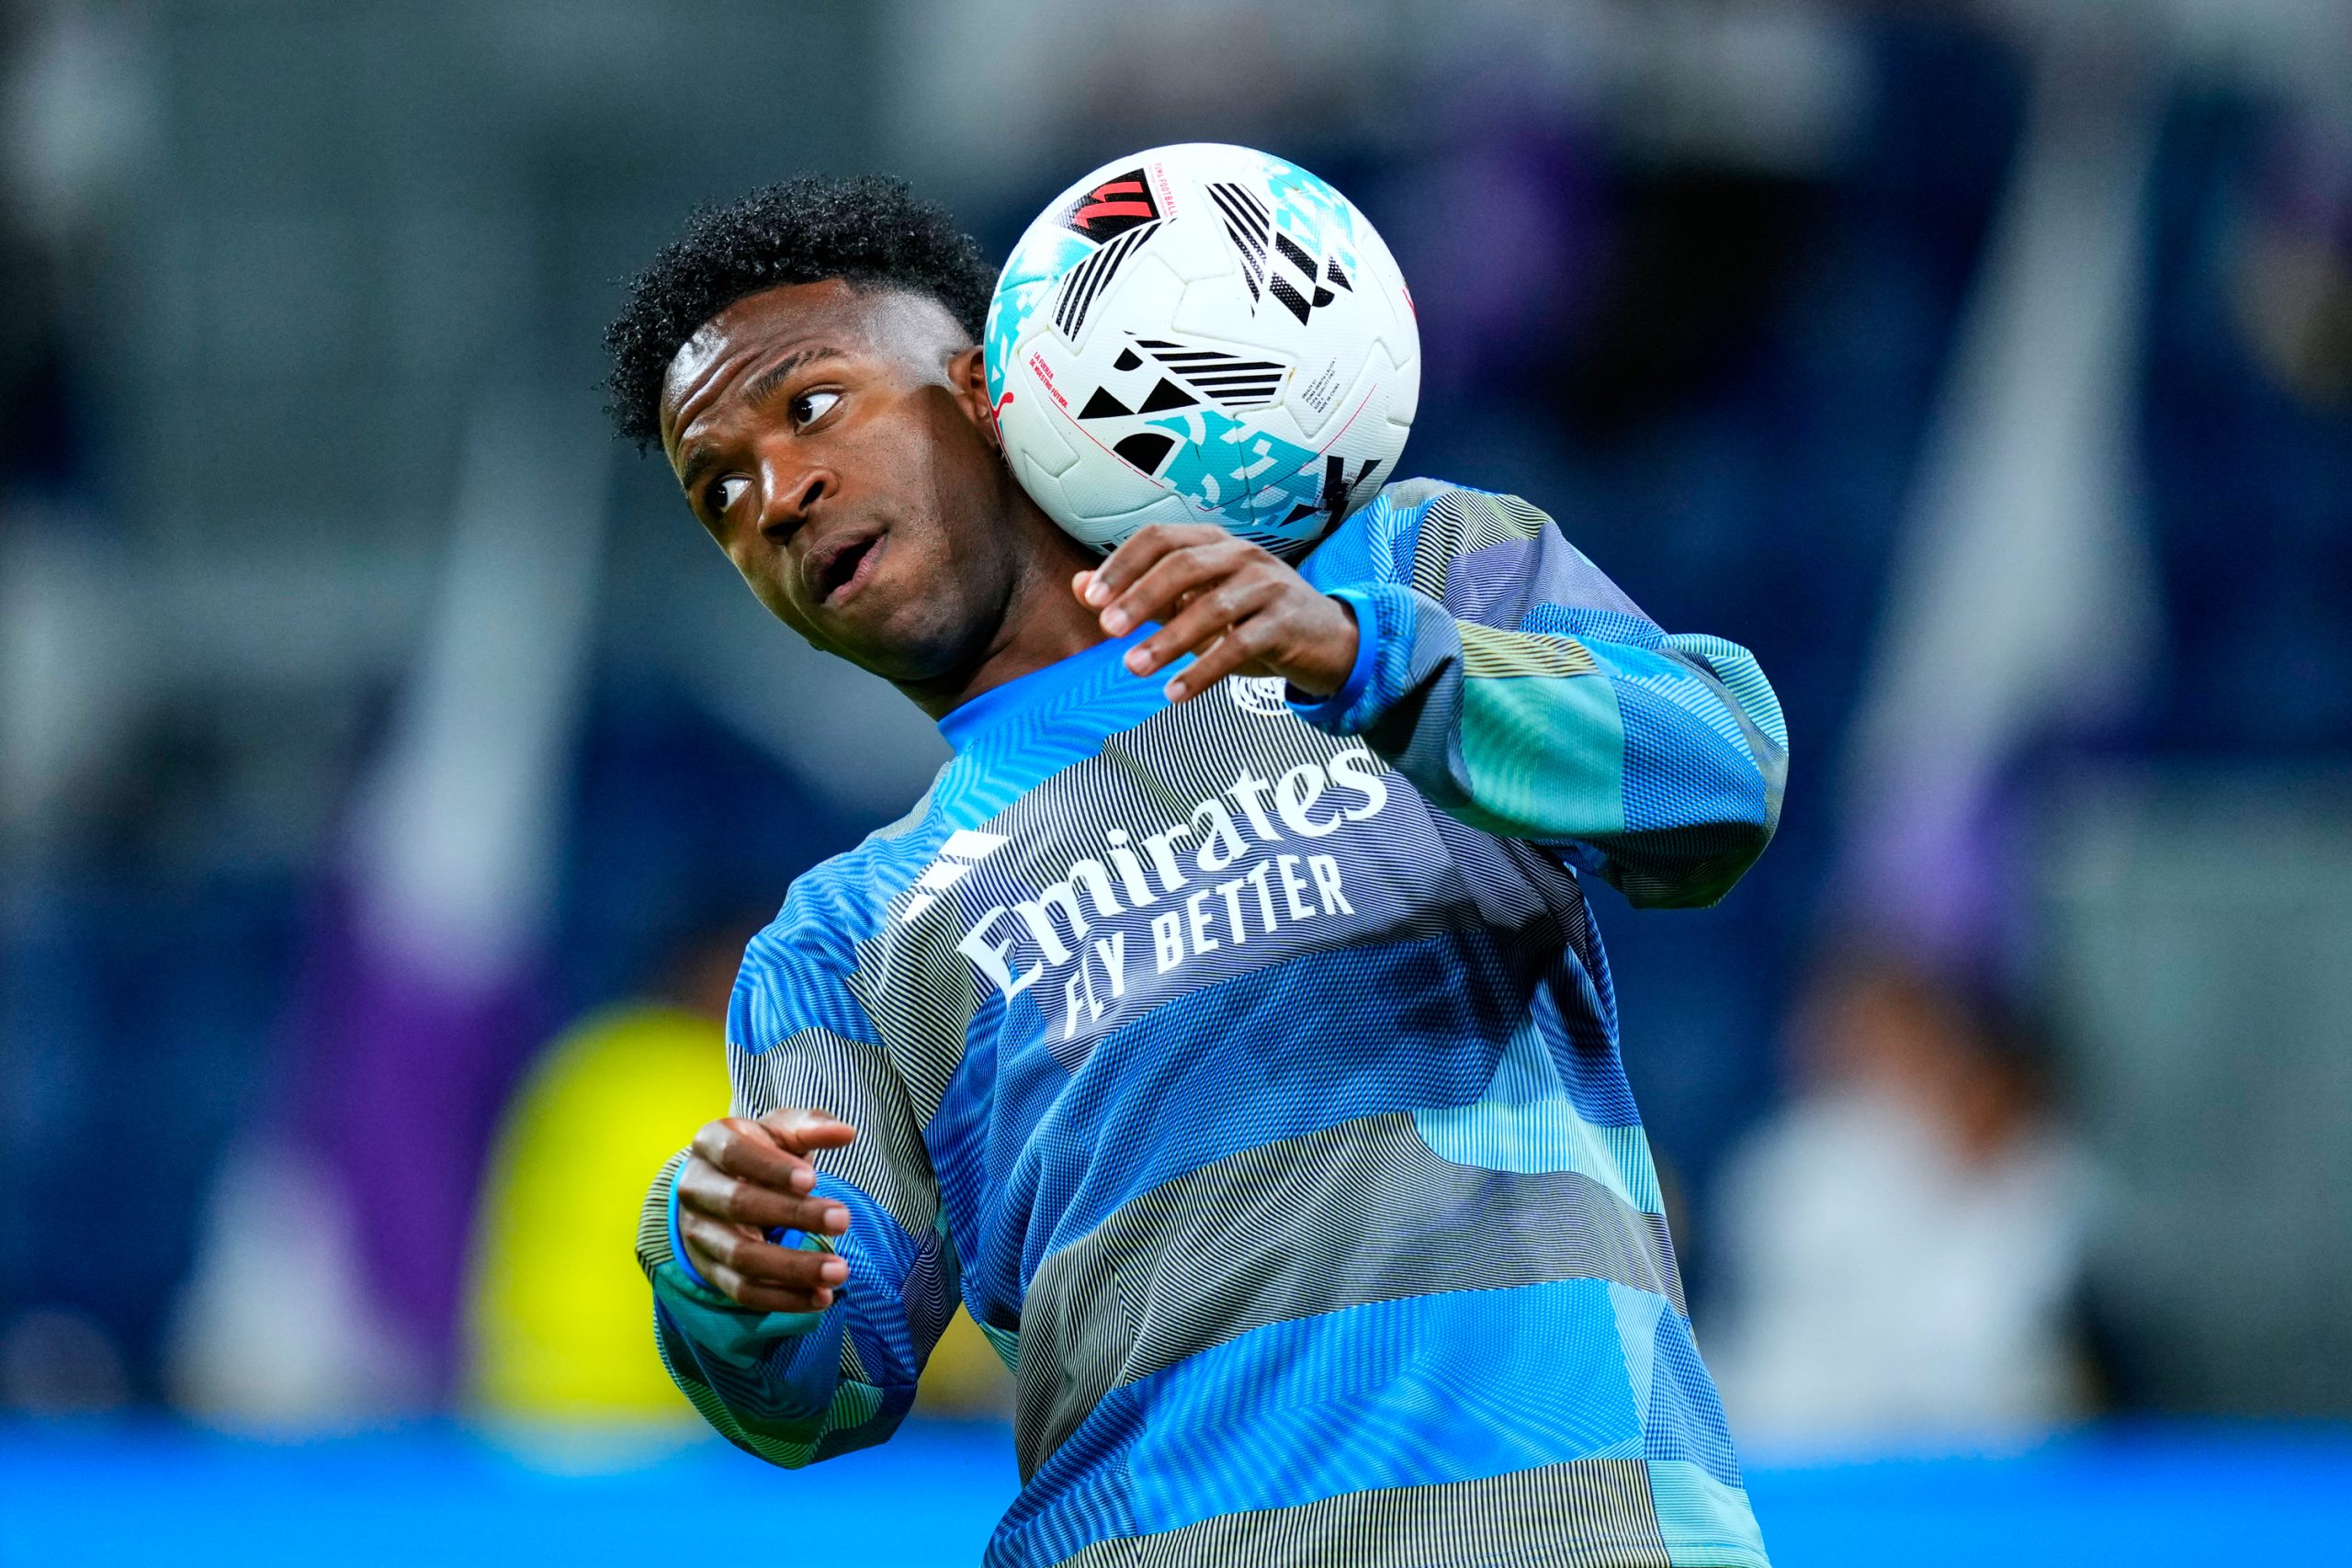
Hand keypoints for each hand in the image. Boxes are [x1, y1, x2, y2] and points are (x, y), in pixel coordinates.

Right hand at [674, 1109, 856, 1311]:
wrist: (718, 1185)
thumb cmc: (759, 1151)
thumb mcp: (779, 1130)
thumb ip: (810, 1126)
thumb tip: (846, 1133)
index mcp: (710, 1143)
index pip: (735, 1154)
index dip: (772, 1168)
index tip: (813, 1179)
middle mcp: (696, 1188)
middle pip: (739, 1205)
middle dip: (793, 1215)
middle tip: (844, 1220)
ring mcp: (699, 1233)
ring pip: (741, 1256)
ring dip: (793, 1268)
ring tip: (839, 1271)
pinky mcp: (710, 1271)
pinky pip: (743, 1292)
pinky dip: (783, 1299)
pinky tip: (821, 1298)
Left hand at [1075, 524, 1357, 702]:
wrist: (1327, 638)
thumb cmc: (1251, 618)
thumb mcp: (1194, 603)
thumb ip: (1140, 594)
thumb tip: (1080, 587)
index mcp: (1213, 543)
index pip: (1160, 538)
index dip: (1123, 564)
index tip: (1092, 599)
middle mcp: (1241, 556)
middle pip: (1184, 566)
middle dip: (1141, 597)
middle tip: (1108, 630)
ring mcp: (1268, 586)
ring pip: (1212, 607)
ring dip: (1168, 640)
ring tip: (1134, 667)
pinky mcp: (1286, 624)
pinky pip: (1240, 646)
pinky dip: (1204, 671)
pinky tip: (1175, 692)